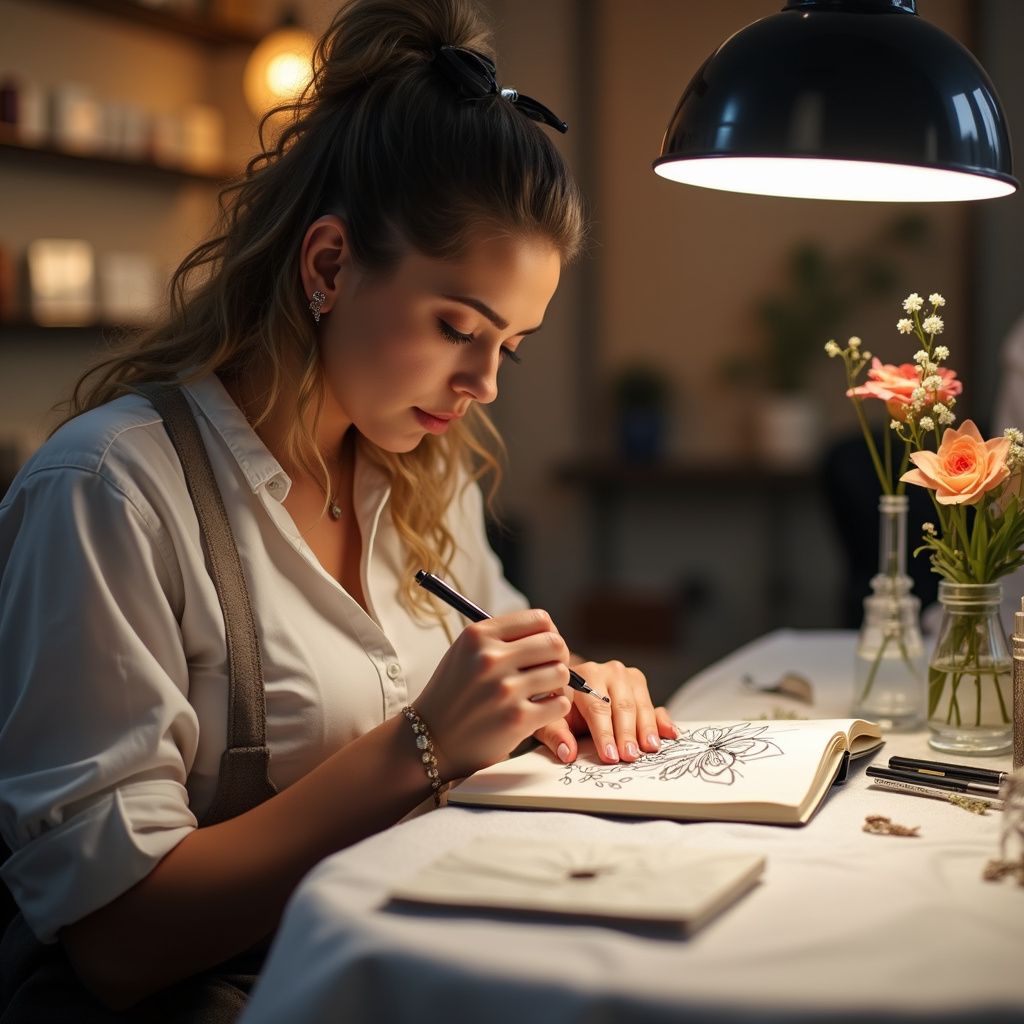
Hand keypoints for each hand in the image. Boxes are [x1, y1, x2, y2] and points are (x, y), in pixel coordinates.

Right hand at [414, 609, 572, 779]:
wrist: (431, 738)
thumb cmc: (453, 693)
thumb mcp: (465, 652)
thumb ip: (501, 637)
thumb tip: (548, 631)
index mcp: (478, 635)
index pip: (538, 619)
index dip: (548, 632)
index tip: (543, 647)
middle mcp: (490, 659)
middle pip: (554, 643)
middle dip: (558, 657)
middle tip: (549, 669)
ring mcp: (505, 689)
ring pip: (561, 673)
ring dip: (558, 684)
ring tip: (545, 692)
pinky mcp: (517, 719)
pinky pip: (560, 704)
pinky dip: (556, 707)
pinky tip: (542, 710)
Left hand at [532, 659, 676, 764]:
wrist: (569, 689)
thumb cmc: (560, 706)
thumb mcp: (550, 719)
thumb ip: (556, 735)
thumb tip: (567, 753)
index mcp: (584, 675)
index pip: (597, 707)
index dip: (604, 734)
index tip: (609, 756)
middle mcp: (609, 672)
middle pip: (622, 706)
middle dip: (626, 733)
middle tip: (630, 756)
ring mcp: (628, 678)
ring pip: (641, 705)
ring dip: (646, 728)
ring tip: (650, 748)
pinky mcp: (641, 688)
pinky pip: (654, 704)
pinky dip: (662, 720)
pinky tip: (670, 734)